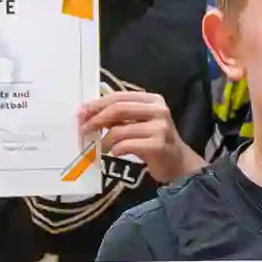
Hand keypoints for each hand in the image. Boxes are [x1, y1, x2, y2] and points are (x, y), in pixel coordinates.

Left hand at [79, 91, 201, 183]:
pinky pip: (126, 145)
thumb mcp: (142, 122)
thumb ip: (123, 115)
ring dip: (105, 140)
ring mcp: (160, 128)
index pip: (119, 97)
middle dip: (96, 119)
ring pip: (120, 130)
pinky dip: (116, 150)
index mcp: (153, 100)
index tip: (81, 113)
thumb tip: (90, 114)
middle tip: (84, 129)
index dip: (97, 104)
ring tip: (102, 147)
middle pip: (118, 109)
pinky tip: (116, 153)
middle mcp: (159, 110)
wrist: (179, 164)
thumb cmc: (156, 143)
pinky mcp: (158, 145)